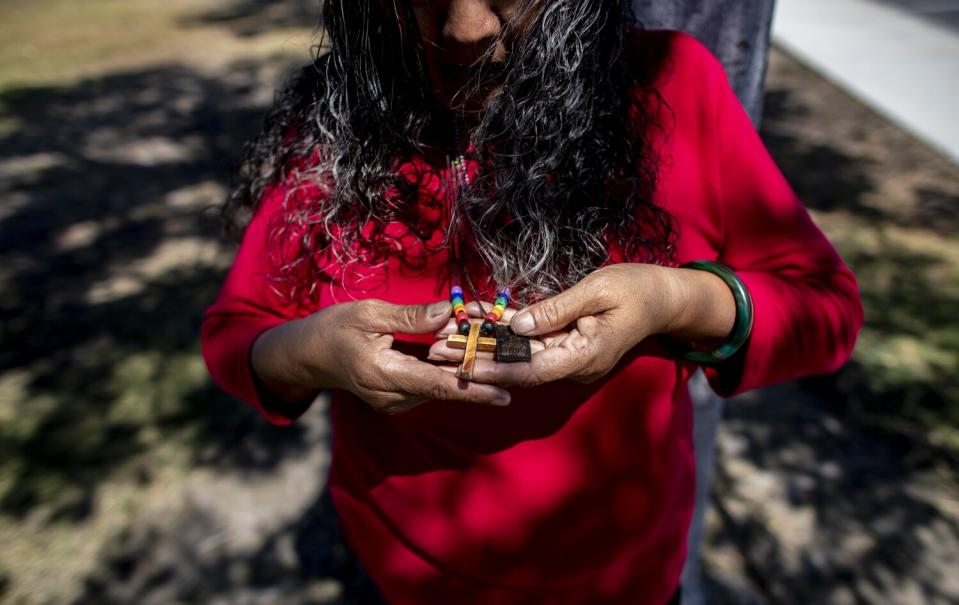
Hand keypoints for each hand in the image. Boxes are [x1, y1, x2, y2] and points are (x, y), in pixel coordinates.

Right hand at [252, 299, 511, 414]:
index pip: (437, 385)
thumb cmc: (335, 329)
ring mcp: (395, 402)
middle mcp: (392, 396)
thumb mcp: (370, 313)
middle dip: (478, 372)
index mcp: (383, 374)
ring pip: (440, 387)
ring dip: (465, 370)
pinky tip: (468, 354)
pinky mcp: (397, 399)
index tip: (505, 394)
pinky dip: (448, 371)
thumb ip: (412, 317)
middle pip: (445, 387)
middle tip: (511, 358)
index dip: (473, 389)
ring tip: (495, 350)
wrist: (308, 355)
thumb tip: (450, 314)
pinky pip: (430, 386)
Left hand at [427, 264, 681, 385]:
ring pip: (521, 357)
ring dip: (484, 349)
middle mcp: (575, 365)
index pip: (534, 369)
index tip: (466, 366)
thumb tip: (517, 325)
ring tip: (443, 343)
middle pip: (520, 367)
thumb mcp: (598, 289)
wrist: (665, 299)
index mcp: (586, 355)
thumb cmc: (637, 289)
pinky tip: (474, 328)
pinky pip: (531, 345)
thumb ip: (557, 309)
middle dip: (478, 360)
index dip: (498, 369)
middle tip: (437, 353)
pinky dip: (504, 337)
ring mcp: (571, 358)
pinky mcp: (566, 348)